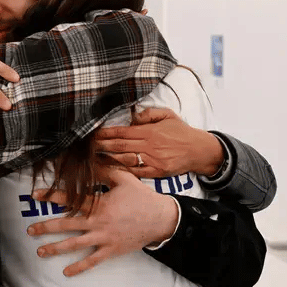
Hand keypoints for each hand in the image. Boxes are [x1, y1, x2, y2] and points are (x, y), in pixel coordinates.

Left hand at [26, 167, 177, 276]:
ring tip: (40, 252)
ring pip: (75, 244)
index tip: (36, 195)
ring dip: (56, 248)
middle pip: (66, 225)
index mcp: (98, 204)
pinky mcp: (111, 250)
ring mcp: (103, 238)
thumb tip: (88, 160)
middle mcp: (97, 222)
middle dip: (46, 227)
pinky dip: (79, 267)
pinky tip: (67, 271)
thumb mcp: (123, 178)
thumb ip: (103, 171)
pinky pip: (93, 261)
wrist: (161, 219)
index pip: (70, 199)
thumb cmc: (141, 197)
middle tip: (30, 230)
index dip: (51, 196)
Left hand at [91, 108, 222, 177]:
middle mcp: (149, 146)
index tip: (93, 134)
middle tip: (87, 146)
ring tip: (93, 158)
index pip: (122, 132)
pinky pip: (136, 172)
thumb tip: (132, 116)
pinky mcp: (157, 172)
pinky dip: (122, 171)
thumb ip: (149, 114)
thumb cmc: (181, 132)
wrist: (199, 150)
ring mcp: (152, 160)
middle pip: (120, 146)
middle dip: (101, 146)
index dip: (106, 133)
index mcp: (150, 131)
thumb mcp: (168, 115)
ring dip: (108, 159)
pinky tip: (110, 169)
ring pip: (125, 160)